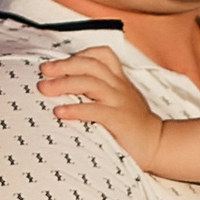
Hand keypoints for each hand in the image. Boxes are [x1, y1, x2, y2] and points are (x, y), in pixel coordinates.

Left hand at [36, 46, 164, 171]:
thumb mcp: (119, 100)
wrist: (156, 143)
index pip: (102, 55)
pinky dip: (75, 109)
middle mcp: (119, 86)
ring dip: (64, 84)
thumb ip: (100, 91)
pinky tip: (59, 112)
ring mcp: (120, 102)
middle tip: (43, 71)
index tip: (58, 64)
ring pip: (91, 83)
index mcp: (119, 80)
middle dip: (64, 66)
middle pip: (90, 65)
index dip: (80, 55)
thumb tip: (67, 89)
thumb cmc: (131, 124)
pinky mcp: (120, 119)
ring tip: (45, 89)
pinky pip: (95, 110)